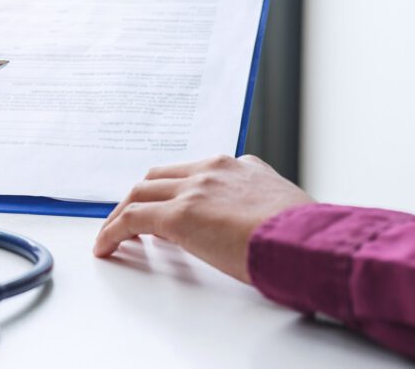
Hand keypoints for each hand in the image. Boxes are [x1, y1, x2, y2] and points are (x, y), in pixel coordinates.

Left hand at [93, 155, 314, 282]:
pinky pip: (132, 219)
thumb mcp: (283, 211)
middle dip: (141, 196)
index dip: (173, 190)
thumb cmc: (307, 236)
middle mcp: (213, 170)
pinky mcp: (179, 215)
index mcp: (241, 167)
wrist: (308, 240)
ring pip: (140, 192)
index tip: (165, 206)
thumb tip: (251, 227)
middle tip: (129, 218)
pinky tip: (106, 247)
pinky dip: (113, 231)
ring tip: (111, 234)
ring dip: (122, 212)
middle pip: (159, 176)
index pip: (193, 172)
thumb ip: (260, 209)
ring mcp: (194, 189)